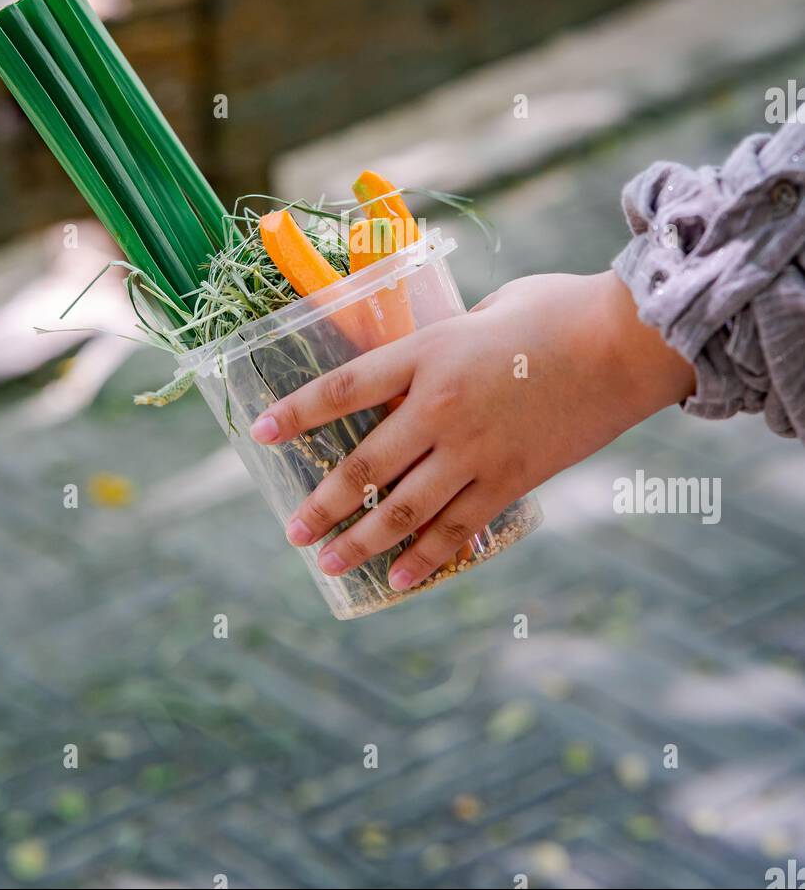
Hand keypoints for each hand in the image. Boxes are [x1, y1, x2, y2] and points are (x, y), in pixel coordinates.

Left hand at [250, 271, 694, 590]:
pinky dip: (425, 557)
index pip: (343, 389)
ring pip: (401, 509)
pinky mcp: (511, 480)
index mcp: (428, 354)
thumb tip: (426, 371)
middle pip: (363, 465)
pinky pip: (457, 528)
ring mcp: (475, 450)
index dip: (297, 413)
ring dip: (358, 541)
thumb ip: (446, 344)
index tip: (260, 434)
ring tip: (328, 564)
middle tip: (293, 531)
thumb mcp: (485, 312)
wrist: (627, 343)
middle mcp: (441, 407)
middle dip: (320, 504)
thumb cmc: (558, 311)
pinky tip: (400, 578)